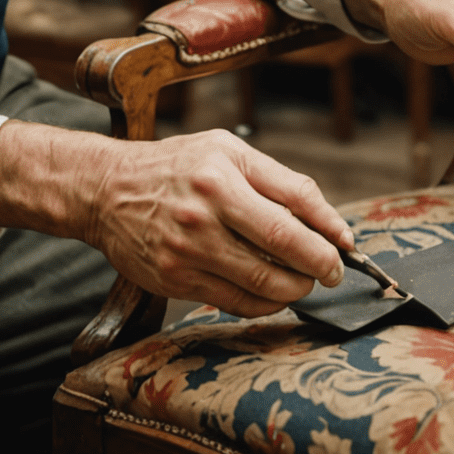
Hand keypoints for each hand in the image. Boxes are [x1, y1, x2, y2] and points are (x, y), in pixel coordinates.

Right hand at [0, 123, 352, 316]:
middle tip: (330, 270)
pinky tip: (269, 290)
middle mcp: (204, 213)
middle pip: (282, 252)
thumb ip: (279, 180)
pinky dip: (263, 302)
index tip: (345, 246)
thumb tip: (328, 222)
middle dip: (319, 266)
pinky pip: (235, 303)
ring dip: (294, 289)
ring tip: (301, 279)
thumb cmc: (176, 165)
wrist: (108, 191)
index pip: (292, 211)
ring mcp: (188, 251)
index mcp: (220, 174)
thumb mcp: (226, 149)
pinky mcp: (176, 281)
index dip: (328, 233)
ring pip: (262, 285)